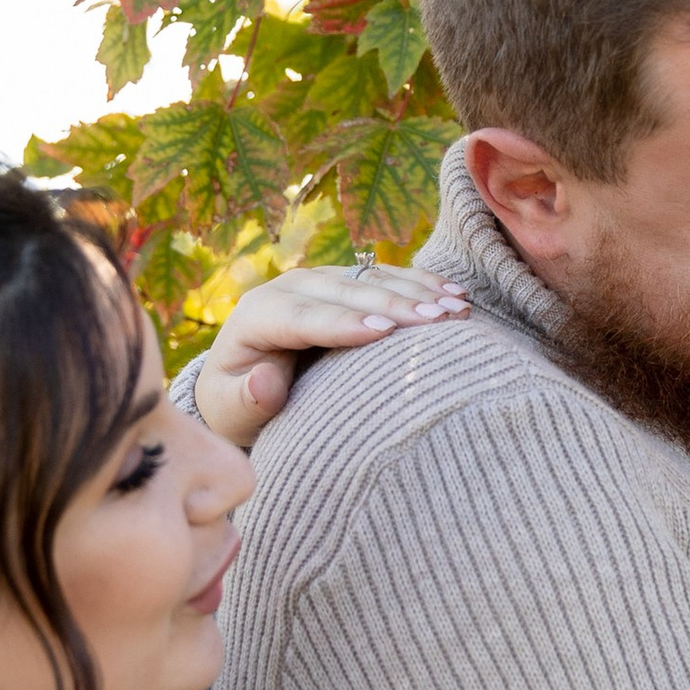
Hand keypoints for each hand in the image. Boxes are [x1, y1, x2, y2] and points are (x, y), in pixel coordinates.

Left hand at [191, 261, 466, 449]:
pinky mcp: (346, 282)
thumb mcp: (232, 412)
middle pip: (346, 292)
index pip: (303, 317)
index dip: (343, 322)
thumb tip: (265, 382)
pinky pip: (388, 278)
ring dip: (417, 293)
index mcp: (258, 315)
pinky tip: (456, 296)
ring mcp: (321, 279)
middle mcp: (291, 287)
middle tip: (436, 321)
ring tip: (456, 310)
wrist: (243, 382)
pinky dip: (423, 285)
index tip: (384, 331)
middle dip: (393, 305)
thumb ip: (247, 399)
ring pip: (372, 279)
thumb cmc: (238, 405)